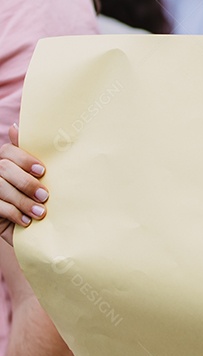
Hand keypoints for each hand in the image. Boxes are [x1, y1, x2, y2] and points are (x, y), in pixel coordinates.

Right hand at [0, 123, 49, 245]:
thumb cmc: (34, 199)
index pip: (8, 152)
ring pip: (1, 188)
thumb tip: (17, 126)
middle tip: (45, 196)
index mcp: (5, 162)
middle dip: (26, 183)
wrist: (29, 229)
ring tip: (40, 213)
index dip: (24, 159)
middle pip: (4, 169)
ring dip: (23, 201)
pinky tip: (26, 221)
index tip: (42, 170)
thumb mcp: (36, 178)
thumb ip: (30, 157)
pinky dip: (14, 214)